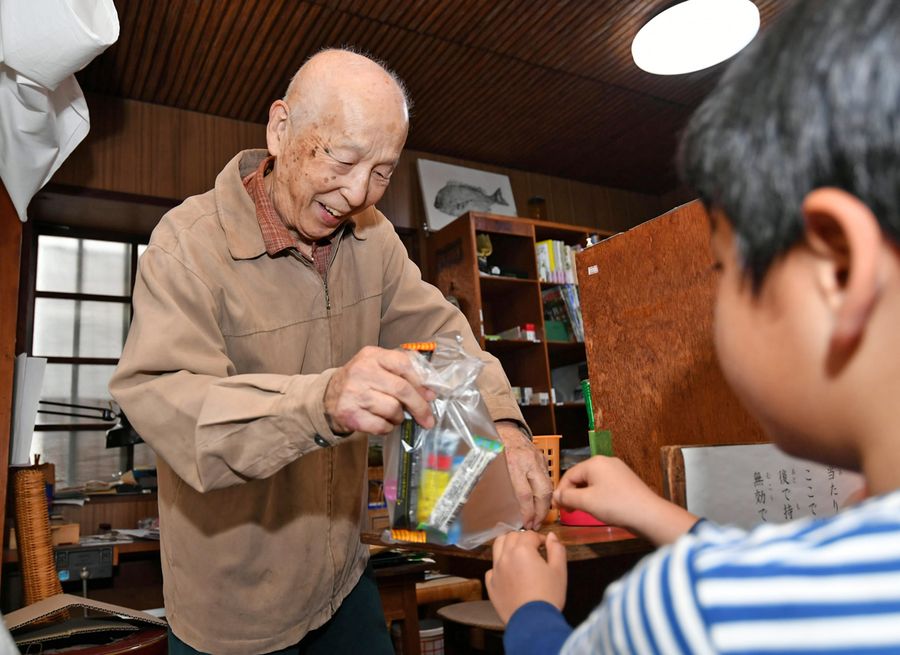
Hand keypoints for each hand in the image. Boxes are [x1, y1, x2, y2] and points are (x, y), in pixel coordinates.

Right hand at [323, 346, 435, 434]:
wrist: (328, 397)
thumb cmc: (361, 382)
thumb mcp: (377, 367)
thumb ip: (401, 373)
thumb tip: (429, 393)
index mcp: (372, 356)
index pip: (403, 364)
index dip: (420, 383)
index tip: (430, 396)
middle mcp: (362, 371)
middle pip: (401, 389)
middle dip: (419, 407)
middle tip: (427, 419)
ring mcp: (354, 393)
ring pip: (393, 409)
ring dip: (399, 417)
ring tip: (394, 416)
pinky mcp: (350, 414)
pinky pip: (381, 425)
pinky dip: (387, 428)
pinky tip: (383, 423)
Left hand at [486, 530, 566, 623]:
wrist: (533, 622)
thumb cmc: (549, 595)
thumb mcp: (559, 570)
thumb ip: (556, 549)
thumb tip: (551, 536)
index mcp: (522, 550)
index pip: (530, 535)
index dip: (540, 538)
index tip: (547, 546)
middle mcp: (505, 556)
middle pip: (511, 537)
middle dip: (523, 539)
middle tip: (533, 548)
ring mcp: (495, 570)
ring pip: (497, 547)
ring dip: (507, 545)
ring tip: (517, 553)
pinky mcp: (491, 585)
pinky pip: (492, 569)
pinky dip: (499, 566)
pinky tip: (508, 573)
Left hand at [495, 422, 552, 529]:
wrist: (505, 427)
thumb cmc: (494, 445)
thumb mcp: (491, 463)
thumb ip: (495, 482)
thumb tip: (493, 507)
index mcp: (513, 463)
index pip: (524, 494)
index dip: (526, 512)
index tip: (525, 523)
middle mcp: (529, 461)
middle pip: (542, 492)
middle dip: (541, 512)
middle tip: (535, 525)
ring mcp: (538, 459)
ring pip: (548, 487)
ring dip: (546, 505)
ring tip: (539, 518)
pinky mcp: (542, 459)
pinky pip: (548, 479)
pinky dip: (546, 493)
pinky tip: (541, 503)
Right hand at [554, 456, 696, 544]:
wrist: (648, 514)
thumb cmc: (615, 505)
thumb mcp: (586, 502)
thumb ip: (567, 497)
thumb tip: (556, 496)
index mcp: (594, 462)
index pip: (569, 474)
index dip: (561, 492)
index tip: (557, 508)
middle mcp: (606, 461)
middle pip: (581, 477)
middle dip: (572, 494)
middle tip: (568, 511)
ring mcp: (618, 470)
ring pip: (593, 482)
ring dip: (584, 496)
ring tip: (581, 511)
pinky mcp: (626, 480)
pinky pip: (604, 485)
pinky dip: (597, 495)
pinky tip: (598, 507)